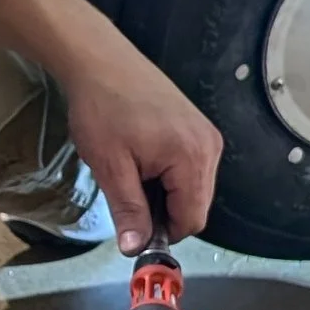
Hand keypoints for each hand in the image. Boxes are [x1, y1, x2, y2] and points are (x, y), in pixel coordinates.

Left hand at [58, 39, 223, 249]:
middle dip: (163, 211)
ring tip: (131, 170)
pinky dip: (167, 175)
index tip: (133, 227)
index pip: (192, 220)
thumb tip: (136, 248)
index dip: (162, 232)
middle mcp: (209, 146)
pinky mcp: (196, 127)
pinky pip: (189, 168)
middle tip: (127, 192)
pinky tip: (141, 158)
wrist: (100, 61)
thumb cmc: (103, 107)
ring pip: (192, 189)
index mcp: (192, 156)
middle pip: (196, 205)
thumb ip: (129, 211)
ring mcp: (205, 134)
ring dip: (164, 193)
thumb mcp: (111, 167)